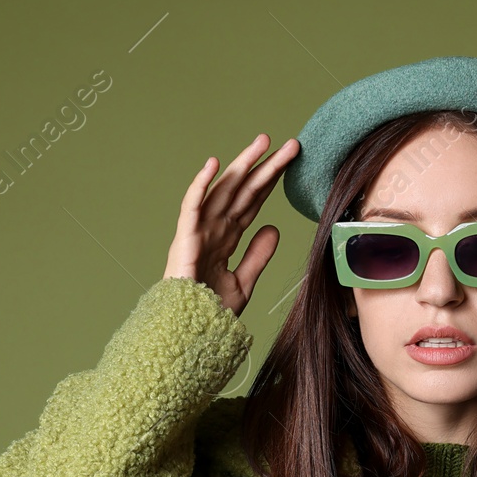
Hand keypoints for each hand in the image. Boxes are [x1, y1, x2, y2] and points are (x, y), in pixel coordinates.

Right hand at [164, 133, 298, 317]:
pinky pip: (192, 207)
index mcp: (226, 237)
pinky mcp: (185, 239)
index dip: (271, 181)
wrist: (189, 333)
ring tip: (262, 143)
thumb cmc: (208, 311)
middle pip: (243, 191)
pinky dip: (201, 185)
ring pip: (222, 191)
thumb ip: (258, 254)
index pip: (253, 202)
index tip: (291, 162)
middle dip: (264, 167)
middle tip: (288, 144)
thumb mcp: (243, 281)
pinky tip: (214, 165)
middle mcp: (213, 229)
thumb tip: (273, 228)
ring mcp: (198, 232)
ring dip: (241, 165)